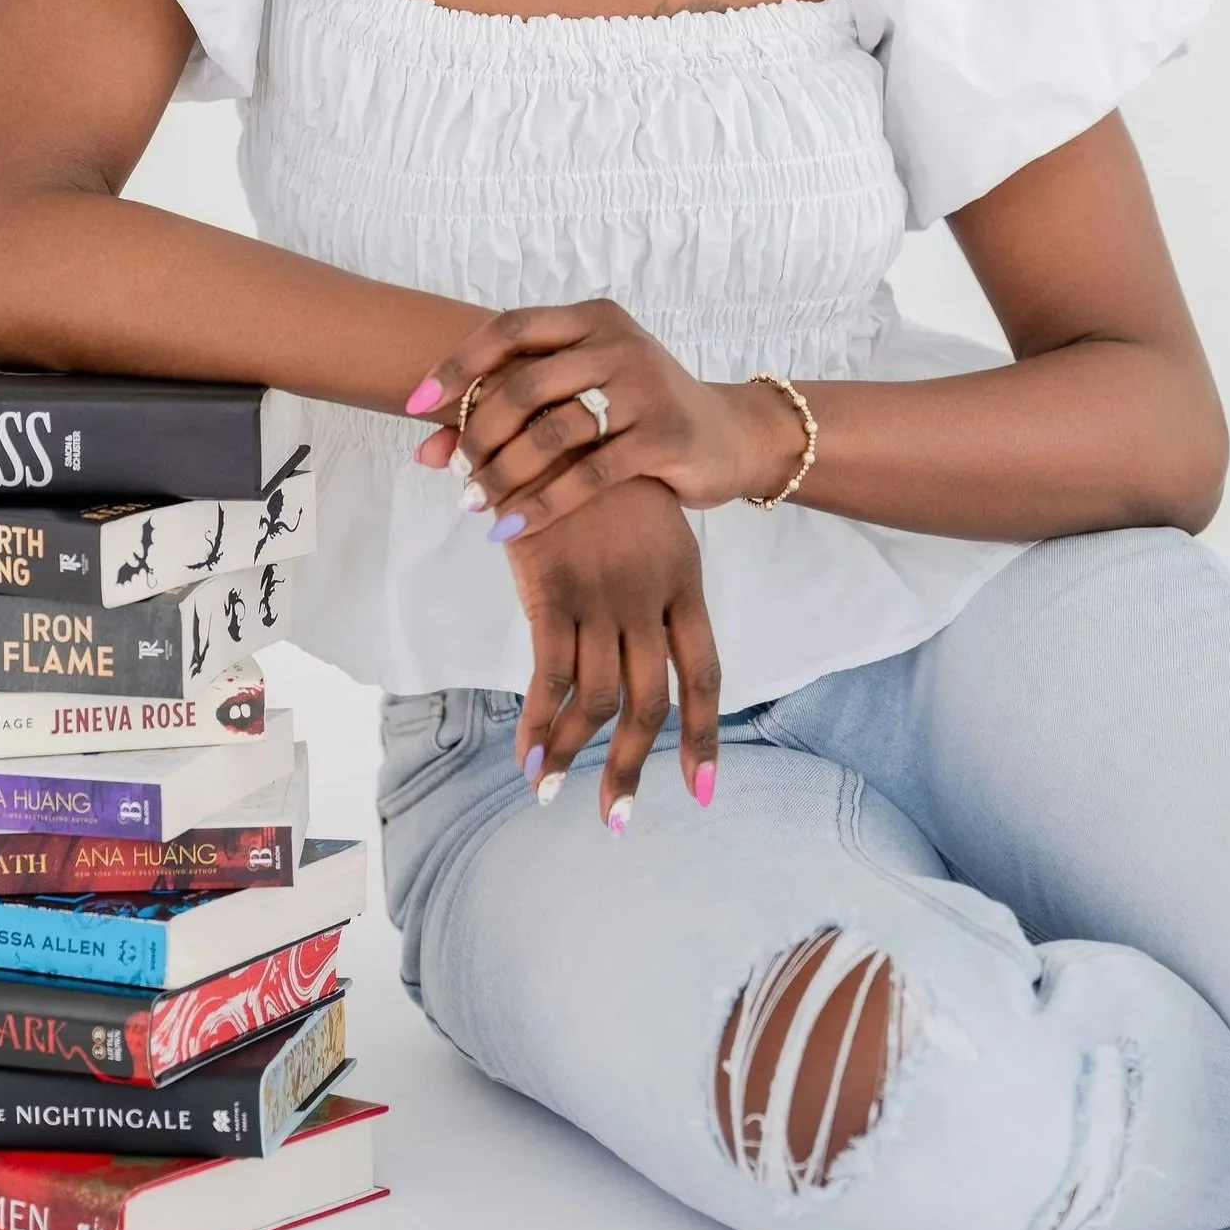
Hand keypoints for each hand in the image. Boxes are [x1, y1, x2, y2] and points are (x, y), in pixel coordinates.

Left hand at [404, 300, 806, 536]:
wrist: (729, 436)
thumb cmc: (641, 414)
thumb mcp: (582, 398)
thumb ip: (511, 413)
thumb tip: (424, 451)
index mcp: (593, 319)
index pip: (510, 328)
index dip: (457, 363)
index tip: (415, 403)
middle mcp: (618, 342)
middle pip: (524, 382)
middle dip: (476, 429)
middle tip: (453, 468)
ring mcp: (645, 386)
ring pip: (551, 430)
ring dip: (502, 471)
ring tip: (472, 500)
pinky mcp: (664, 435)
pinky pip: (587, 474)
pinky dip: (541, 503)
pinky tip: (509, 527)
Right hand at [503, 474, 721, 826]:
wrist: (561, 410)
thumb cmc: (597, 460)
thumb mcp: (643, 515)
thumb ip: (642, 576)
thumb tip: (632, 631)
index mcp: (682, 580)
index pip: (703, 674)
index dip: (703, 736)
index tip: (702, 789)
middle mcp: (649, 598)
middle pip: (650, 704)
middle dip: (632, 769)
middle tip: (616, 819)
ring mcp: (603, 598)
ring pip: (598, 702)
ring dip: (573, 756)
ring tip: (551, 791)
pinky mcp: (553, 592)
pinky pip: (549, 678)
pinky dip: (537, 724)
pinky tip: (525, 755)